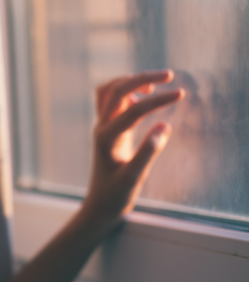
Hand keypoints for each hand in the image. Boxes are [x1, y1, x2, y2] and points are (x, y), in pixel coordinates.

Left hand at [81, 70, 184, 225]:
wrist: (100, 205)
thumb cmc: (116, 195)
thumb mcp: (134, 177)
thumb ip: (147, 152)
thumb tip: (165, 126)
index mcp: (106, 138)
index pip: (132, 109)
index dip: (157, 100)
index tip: (180, 94)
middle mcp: (101, 128)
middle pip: (115, 90)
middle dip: (141, 78)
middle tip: (170, 75)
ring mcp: (102, 127)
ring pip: (108, 91)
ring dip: (130, 81)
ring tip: (156, 83)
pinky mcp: (107, 129)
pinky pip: (110, 100)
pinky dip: (126, 91)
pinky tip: (143, 97)